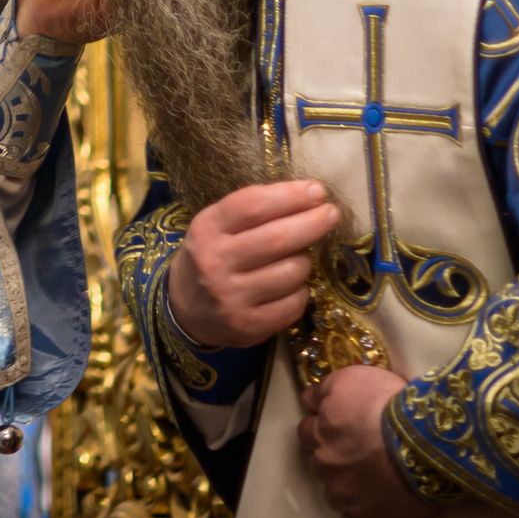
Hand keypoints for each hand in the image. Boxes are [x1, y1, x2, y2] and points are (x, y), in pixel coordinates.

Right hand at [166, 180, 337, 348]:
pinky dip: (301, 292)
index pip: (252, 205)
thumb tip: (308, 197)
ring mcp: (231, 297)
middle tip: (332, 213)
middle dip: (313, 223)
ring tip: (300, 257)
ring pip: (291, 272)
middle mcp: (215, 262)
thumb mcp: (217, 225)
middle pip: (277, 238)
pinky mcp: (248, 326)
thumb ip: (253, 211)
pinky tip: (293, 286)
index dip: (290, 196)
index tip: (318, 191)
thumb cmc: (212, 255)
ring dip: (305, 261)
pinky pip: (293, 304)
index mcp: (207, 229)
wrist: (185, 309)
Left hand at [298, 365, 438, 517]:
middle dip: (332, 457)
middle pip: (318, 463)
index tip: (338, 428)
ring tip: (370, 479)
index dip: (321, 429)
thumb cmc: (389, 404)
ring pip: (334, 493)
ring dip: (346, 486)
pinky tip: (376, 503)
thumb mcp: (351, 379)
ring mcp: (344, 495)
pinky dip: (362, 514)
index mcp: (321, 432)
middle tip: (357, 453)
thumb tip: (308, 399)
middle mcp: (326, 464)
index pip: (307, 432)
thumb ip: (323, 389)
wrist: (424, 441)